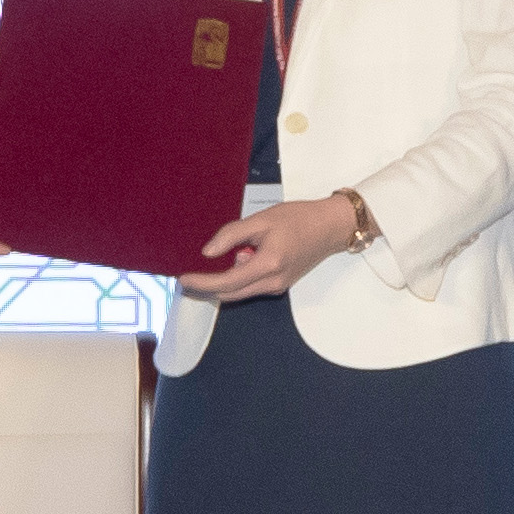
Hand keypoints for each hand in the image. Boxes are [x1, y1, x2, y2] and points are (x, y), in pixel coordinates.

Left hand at [176, 193, 364, 303]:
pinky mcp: (280, 284)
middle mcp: (273, 282)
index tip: (183, 279)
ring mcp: (278, 286)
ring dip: (223, 282)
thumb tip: (208, 253)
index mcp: (268, 265)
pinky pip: (251, 287)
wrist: (330, 227)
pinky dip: (237, 278)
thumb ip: (232, 235)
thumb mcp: (261, 220)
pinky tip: (238, 259)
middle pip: (230, 294)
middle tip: (188, 276)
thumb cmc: (299, 219)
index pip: (227, 282)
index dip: (202, 283)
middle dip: (207, 287)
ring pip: (240, 292)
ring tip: (218, 260)